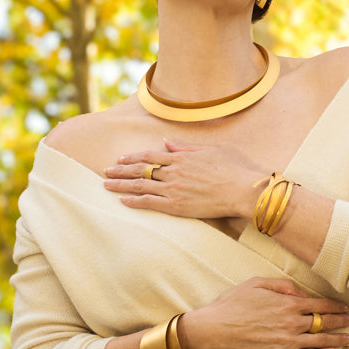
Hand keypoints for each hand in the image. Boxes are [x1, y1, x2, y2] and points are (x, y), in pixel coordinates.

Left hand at [103, 139, 266, 220]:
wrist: (242, 190)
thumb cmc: (233, 169)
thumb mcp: (211, 150)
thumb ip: (186, 147)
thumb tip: (167, 143)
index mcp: (181, 157)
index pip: (150, 156)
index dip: (132, 157)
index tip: (120, 159)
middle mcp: (173, 171)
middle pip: (140, 169)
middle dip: (120, 170)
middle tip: (106, 171)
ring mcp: (173, 189)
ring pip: (140, 185)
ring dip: (121, 185)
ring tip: (106, 185)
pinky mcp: (176, 206)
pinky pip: (150, 202)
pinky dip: (134, 201)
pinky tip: (122, 201)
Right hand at [181, 277, 348, 348]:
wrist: (216, 330)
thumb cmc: (233, 304)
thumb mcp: (256, 283)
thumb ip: (283, 285)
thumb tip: (302, 293)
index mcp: (288, 303)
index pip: (320, 304)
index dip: (335, 306)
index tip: (344, 307)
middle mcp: (292, 322)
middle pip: (324, 322)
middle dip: (340, 321)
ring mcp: (288, 342)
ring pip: (320, 340)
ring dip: (337, 339)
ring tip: (348, 338)